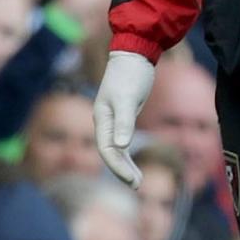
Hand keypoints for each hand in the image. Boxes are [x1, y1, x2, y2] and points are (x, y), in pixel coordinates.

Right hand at [93, 51, 154, 187]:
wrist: (134, 54)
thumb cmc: (130, 74)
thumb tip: (121, 145)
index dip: (117, 167)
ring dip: (125, 166)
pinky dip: (128, 155)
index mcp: (102, 118)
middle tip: (136, 186)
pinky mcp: (122, 118)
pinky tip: (134, 166)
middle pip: (109, 153)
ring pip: (116, 150)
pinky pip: (122, 143)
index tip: (131, 180)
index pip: (106, 149)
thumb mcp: (128, 98)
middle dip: (121, 170)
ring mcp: (112, 121)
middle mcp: (104, 122)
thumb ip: (124, 121)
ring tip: (137, 183)